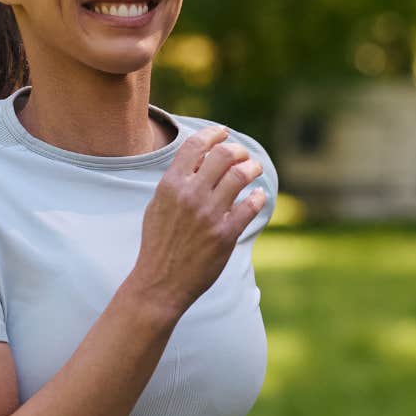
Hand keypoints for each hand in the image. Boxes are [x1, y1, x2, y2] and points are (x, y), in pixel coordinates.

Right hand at [129, 125, 266, 315]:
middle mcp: (190, 195)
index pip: (196, 145)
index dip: (213, 134)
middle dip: (238, 150)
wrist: (160, 282)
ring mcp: (209, 215)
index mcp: (171, 185)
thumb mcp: (158, 205)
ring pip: (241, 176)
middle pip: (224, 155)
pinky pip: (250, 206)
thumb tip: (198, 159)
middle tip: (243, 155)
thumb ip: (176, 181)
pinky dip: (258, 197)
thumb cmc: (158, 243)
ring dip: (252, 168)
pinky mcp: (225, 235)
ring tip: (254, 170)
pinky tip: (258, 196)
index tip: (224, 133)